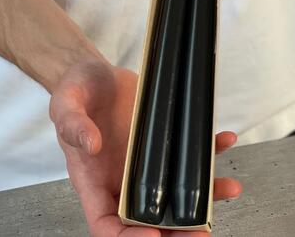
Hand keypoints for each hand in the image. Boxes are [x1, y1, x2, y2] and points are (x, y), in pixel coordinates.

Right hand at [49, 57, 241, 235]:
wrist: (96, 74)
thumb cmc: (76, 93)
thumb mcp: (66, 103)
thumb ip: (73, 124)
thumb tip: (91, 145)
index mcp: (93, 179)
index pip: (106, 222)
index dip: (126, 236)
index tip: (151, 235)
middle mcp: (122, 177)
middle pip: (148, 217)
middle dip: (176, 230)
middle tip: (201, 231)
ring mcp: (146, 162)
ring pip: (176, 189)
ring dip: (204, 194)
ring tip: (228, 188)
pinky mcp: (163, 141)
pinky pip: (187, 152)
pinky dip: (209, 150)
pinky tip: (224, 140)